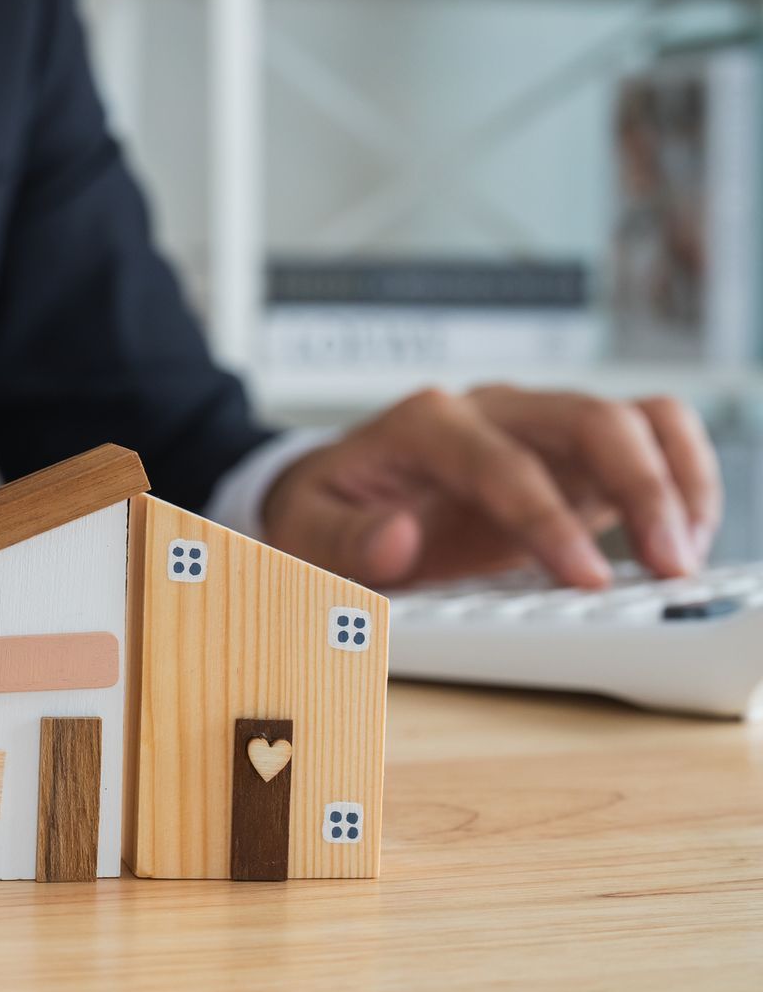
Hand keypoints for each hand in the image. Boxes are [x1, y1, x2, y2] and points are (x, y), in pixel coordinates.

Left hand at [262, 386, 721, 588]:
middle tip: (668, 568)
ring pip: (633, 420)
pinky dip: (680, 478)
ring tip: (684, 558)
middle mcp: (490, 411)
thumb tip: (396, 539)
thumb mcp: (306, 531)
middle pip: (589, 419)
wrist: (334, 495)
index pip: (502, 462)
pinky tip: (681, 539)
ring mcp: (537, 428)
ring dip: (675, 480)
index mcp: (424, 424)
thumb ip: (346, 537)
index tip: (586, 579)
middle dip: (641, 489)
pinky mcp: (569, 457)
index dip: (549, 518)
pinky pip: (647, 440)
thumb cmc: (324, 513)